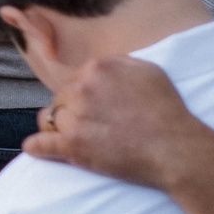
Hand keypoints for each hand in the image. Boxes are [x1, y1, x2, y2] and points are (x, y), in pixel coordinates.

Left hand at [23, 55, 204, 188]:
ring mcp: (74, 117)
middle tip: (92, 126)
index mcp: (97, 68)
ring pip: (49, 118)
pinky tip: (36, 149)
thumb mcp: (149, 71)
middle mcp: (81, 88)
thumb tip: (101, 68)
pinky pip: (39, 144)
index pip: (75, 80)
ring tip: (74, 137)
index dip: (84, 95)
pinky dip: (37, 147)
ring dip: (58, 127)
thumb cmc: (169, 111)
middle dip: (72, 110)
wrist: (177, 149)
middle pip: (61, 98)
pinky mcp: (72, 145)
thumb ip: (119, 64)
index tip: (97, 109)